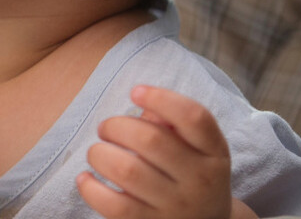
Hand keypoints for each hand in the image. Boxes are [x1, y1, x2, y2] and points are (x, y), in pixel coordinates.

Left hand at [76, 85, 254, 218]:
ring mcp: (176, 207)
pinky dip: (90, 187)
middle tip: (106, 129)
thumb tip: (144, 104)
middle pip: (150, 139)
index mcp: (213, 153)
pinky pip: (113, 205)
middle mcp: (200, 181)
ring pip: (127, 170)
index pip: (195, 118)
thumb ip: (171, 123)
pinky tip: (87, 178)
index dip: (161, 98)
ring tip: (99, 153)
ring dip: (100, 153)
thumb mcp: (196, 148)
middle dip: (116, 126)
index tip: (135, 92)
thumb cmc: (189, 174)